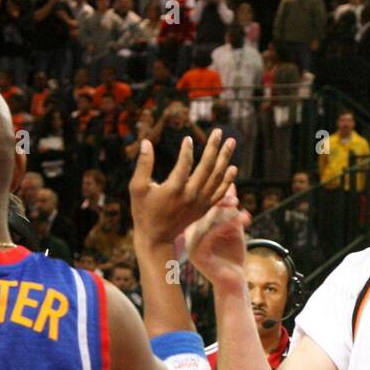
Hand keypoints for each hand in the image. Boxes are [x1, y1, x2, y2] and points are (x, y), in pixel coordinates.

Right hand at [130, 127, 235, 244]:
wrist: (156, 237)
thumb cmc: (143, 211)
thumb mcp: (137, 188)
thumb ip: (143, 165)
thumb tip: (146, 142)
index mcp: (174, 189)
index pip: (185, 163)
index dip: (187, 149)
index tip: (187, 138)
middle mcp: (190, 195)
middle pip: (207, 166)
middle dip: (214, 147)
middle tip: (219, 132)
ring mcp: (200, 202)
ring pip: (217, 177)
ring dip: (225, 158)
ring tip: (231, 142)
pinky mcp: (204, 208)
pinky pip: (220, 192)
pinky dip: (228, 180)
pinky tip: (233, 167)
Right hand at [185, 183, 250, 290]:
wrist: (234, 281)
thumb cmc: (233, 255)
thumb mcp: (234, 227)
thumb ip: (231, 208)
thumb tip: (231, 184)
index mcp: (195, 227)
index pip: (203, 205)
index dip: (217, 195)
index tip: (231, 187)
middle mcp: (189, 235)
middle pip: (203, 211)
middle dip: (221, 203)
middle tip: (236, 199)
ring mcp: (191, 244)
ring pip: (208, 221)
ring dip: (227, 213)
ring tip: (242, 208)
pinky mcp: (196, 254)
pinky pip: (212, 233)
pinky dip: (228, 224)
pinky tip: (243, 219)